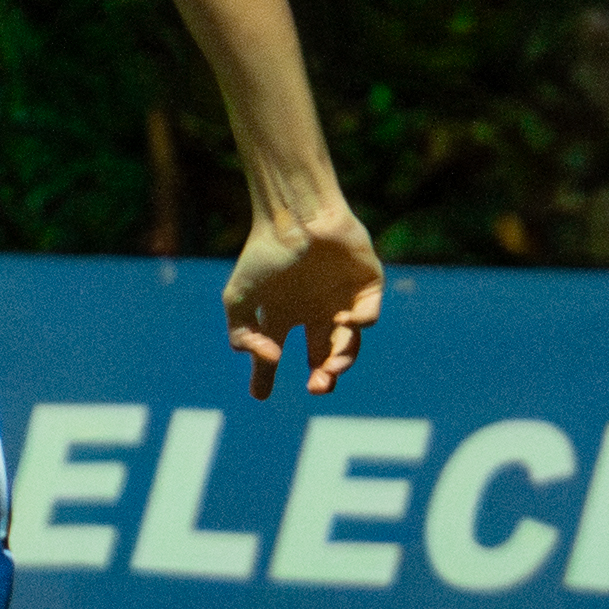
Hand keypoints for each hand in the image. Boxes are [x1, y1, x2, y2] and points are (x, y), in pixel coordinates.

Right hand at [224, 201, 382, 398]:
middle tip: (316, 387)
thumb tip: (269, 360)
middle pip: (324, 358)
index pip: (276, 354)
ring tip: (331, 368)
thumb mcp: (239, 297)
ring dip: (343, 361)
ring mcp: (342, 299)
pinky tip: (345, 320)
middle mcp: (314, 312)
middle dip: (322, 378)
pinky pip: (370, 314)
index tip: (261, 395)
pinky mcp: (367, 285)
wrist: (295, 214)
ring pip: (350, 343)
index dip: (266, 376)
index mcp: (284, 314)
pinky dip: (360, 323)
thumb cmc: (264, 252)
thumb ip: (243, 334)